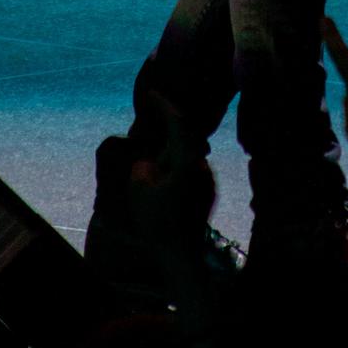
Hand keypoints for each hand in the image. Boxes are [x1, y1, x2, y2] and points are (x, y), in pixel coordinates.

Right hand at [124, 91, 214, 253]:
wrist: (181, 256)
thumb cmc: (158, 221)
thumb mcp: (138, 188)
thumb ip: (143, 164)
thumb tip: (151, 161)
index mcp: (188, 160)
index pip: (178, 122)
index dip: (164, 104)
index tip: (151, 91)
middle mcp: (203, 165)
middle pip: (182, 140)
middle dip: (164, 141)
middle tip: (149, 154)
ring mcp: (209, 179)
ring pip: (187, 157)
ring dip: (170, 159)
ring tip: (154, 180)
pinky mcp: (209, 192)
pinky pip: (191, 171)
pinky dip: (176, 171)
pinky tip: (165, 188)